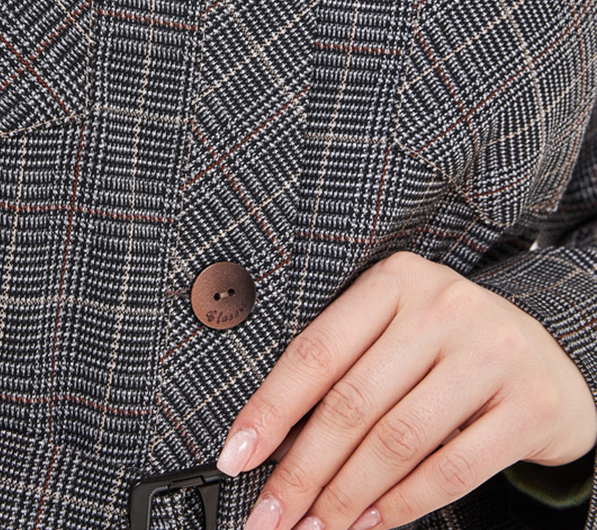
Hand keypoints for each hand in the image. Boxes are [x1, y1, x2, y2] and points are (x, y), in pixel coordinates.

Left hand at [214, 251, 596, 529]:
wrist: (551, 361)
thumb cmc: (451, 349)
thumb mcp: (398, 332)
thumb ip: (344, 369)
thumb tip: (273, 443)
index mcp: (395, 281)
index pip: (316, 351)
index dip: (270, 409)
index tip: (234, 456)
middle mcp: (441, 306)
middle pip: (351, 402)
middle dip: (301, 471)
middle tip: (269, 516)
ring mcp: (489, 351)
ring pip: (397, 440)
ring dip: (346, 497)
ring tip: (315, 529)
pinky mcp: (527, 404)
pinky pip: (451, 468)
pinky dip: (402, 505)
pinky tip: (370, 524)